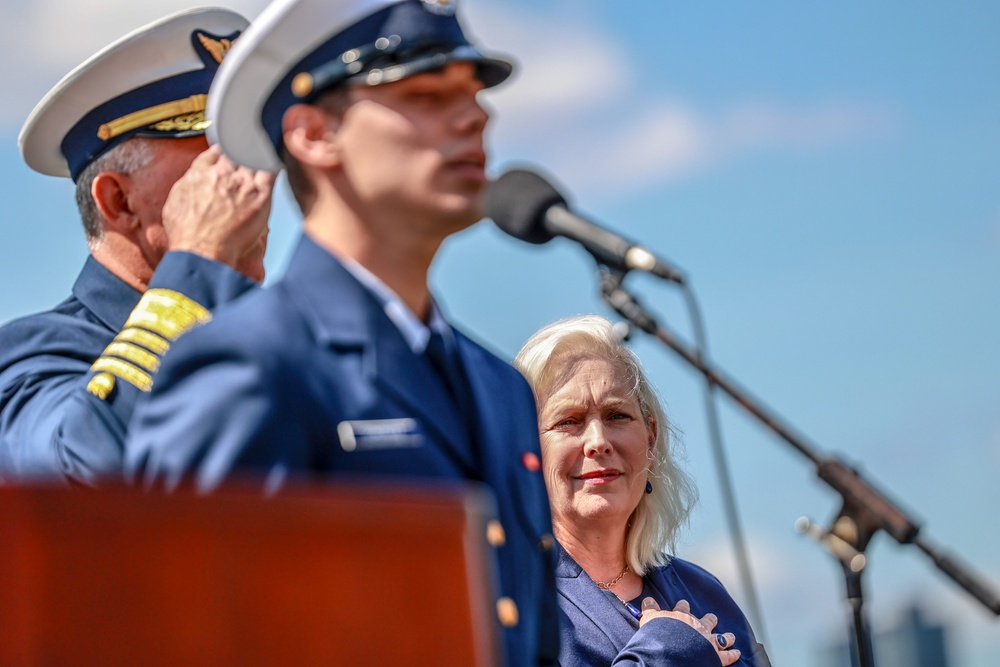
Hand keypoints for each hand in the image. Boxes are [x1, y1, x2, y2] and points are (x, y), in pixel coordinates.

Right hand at [162, 144, 274, 280]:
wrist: (202, 248)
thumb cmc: (186, 232)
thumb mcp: (176, 200)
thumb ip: (190, 181)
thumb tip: (197, 173)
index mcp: (201, 171)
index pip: (217, 151)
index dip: (225, 151)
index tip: (230, 153)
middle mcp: (223, 172)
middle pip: (237, 152)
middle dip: (243, 151)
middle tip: (249, 151)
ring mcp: (243, 182)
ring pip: (254, 158)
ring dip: (258, 156)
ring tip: (262, 155)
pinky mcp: (261, 194)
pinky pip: (271, 170)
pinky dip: (272, 163)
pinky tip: (275, 162)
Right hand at [639, 598, 740, 665]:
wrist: (671, 651)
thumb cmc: (659, 636)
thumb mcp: (650, 621)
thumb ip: (650, 610)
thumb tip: (648, 600)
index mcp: (682, 617)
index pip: (682, 609)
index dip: (683, 606)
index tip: (684, 604)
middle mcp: (697, 626)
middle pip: (706, 620)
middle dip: (709, 619)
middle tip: (711, 618)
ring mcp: (708, 641)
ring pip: (721, 637)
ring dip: (726, 636)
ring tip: (730, 636)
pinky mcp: (716, 656)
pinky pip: (727, 655)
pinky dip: (733, 654)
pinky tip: (737, 652)